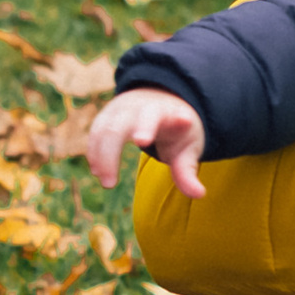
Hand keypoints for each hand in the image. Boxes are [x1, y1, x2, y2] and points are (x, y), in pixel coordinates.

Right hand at [86, 88, 209, 197]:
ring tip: (106, 183)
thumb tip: (199, 195)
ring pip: (103, 129)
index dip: (147, 127)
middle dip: (111, 153)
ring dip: (100, 157)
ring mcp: (121, 109)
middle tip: (110, 184)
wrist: (164, 100)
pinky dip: (94, 152)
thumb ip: (188, 171)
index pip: (154, 117)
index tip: (143, 141)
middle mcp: (139, 108)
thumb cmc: (177, 129)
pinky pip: (96, 132)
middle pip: (120, 126)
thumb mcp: (188, 147)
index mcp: (165, 113)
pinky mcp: (107, 115)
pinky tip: (97, 171)